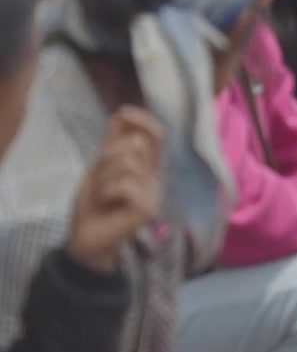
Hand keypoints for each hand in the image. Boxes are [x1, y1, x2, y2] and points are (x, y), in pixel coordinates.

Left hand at [67, 106, 164, 272]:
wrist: (86, 239)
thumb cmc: (94, 205)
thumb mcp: (100, 168)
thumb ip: (112, 144)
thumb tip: (121, 114)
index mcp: (146, 166)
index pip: (155, 134)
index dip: (142, 119)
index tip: (122, 112)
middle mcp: (155, 177)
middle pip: (135, 144)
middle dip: (108, 157)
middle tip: (101, 181)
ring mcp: (155, 193)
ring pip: (128, 162)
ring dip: (104, 177)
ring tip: (103, 195)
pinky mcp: (149, 207)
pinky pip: (125, 183)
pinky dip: (107, 191)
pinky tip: (108, 204)